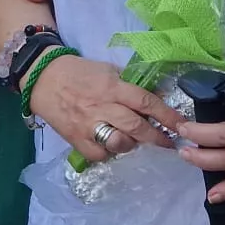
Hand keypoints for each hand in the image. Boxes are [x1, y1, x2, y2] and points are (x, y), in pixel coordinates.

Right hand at [28, 55, 182, 161]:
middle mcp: (102, 107)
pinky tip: (109, 145)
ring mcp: (88, 125)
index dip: (167, 115)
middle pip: (136, 126)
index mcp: (112, 86)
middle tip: (170, 143)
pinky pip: (99, 154)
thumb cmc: (79, 72)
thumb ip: (130, 85)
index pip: (146, 102)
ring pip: (119, 143)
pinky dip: (108, 153)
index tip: (182, 126)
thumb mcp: (108, 70)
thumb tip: (158, 98)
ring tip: (132, 139)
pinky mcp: (76, 139)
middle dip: (157, 137)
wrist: (42, 78)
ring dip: (131, 144)